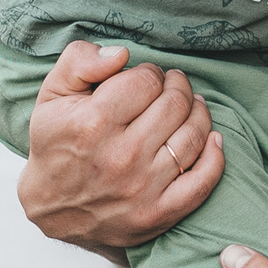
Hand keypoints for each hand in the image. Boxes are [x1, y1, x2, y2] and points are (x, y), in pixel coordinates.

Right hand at [20, 40, 224, 253]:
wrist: (52, 209)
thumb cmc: (56, 144)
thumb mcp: (52, 96)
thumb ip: (79, 62)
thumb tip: (121, 54)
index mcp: (93, 124)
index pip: (147, 81)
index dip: (150, 73)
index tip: (145, 78)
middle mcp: (120, 156)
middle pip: (175, 104)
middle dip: (178, 87)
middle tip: (172, 86)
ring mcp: (142, 188)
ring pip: (193, 136)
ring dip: (198, 113)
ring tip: (190, 106)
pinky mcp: (158, 213)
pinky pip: (203, 181)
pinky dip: (215, 155)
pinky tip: (212, 139)